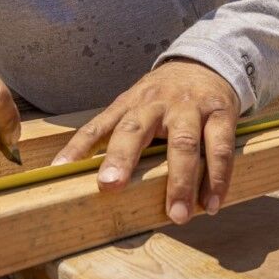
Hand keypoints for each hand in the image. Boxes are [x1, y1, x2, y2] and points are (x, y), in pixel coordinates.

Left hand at [53, 58, 238, 224]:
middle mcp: (156, 104)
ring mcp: (189, 107)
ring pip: (183, 142)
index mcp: (130, 104)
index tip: (58, 171)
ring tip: (177, 216)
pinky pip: (219, 147)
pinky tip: (211, 203)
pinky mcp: (221, 113)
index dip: (76, 147)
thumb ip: (116, 134)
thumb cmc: (165, 96)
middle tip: (110, 187)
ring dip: (180, 181)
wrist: (208, 62)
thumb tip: (80, 173)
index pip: (97, 126)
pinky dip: (217, 177)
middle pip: (136, 129)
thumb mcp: (136, 105)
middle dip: (122, 158)